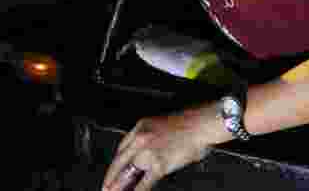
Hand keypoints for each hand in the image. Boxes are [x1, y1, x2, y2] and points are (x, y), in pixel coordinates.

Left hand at [101, 106, 220, 190]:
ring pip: (129, 173)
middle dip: (111, 177)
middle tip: (105, 187)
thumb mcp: (163, 125)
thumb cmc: (191, 123)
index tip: (113, 170)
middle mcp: (140, 139)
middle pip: (119, 162)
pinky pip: (144, 182)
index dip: (116, 162)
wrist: (203, 124)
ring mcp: (148, 152)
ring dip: (120, 186)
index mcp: (141, 126)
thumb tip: (146, 155)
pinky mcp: (158, 165)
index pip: (122, 147)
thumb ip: (151, 138)